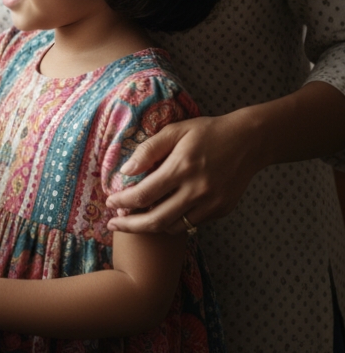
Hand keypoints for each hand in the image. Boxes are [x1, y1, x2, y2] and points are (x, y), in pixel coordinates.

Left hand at [106, 112, 261, 234]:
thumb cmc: (207, 132)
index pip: (144, 194)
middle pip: (156, 219)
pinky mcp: (221, 211)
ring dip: (150, 227)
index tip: (109, 202)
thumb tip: (125, 171)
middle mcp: (197, 190)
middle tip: (113, 225)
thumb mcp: (175, 131)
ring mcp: (211, 204)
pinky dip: (172, 223)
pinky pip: (190, 223)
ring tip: (133, 221)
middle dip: (130, 226)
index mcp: (181, 167)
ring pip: (173, 227)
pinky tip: (160, 215)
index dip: (123, 201)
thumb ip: (149, 150)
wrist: (248, 142)